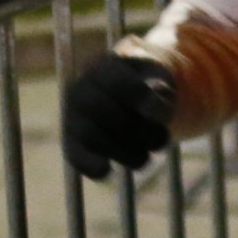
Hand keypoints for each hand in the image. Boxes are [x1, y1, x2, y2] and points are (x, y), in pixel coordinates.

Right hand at [62, 52, 175, 178]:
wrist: (132, 97)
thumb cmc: (148, 85)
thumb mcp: (159, 79)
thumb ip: (160, 89)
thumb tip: (153, 107)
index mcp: (103, 68)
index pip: (118, 83)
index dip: (142, 99)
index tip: (164, 112)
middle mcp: (82, 91)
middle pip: (103, 111)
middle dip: (138, 129)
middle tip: (162, 138)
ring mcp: (74, 118)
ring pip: (92, 137)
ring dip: (124, 151)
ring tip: (146, 155)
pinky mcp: (73, 144)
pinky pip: (76, 157)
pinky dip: (91, 166)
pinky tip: (108, 169)